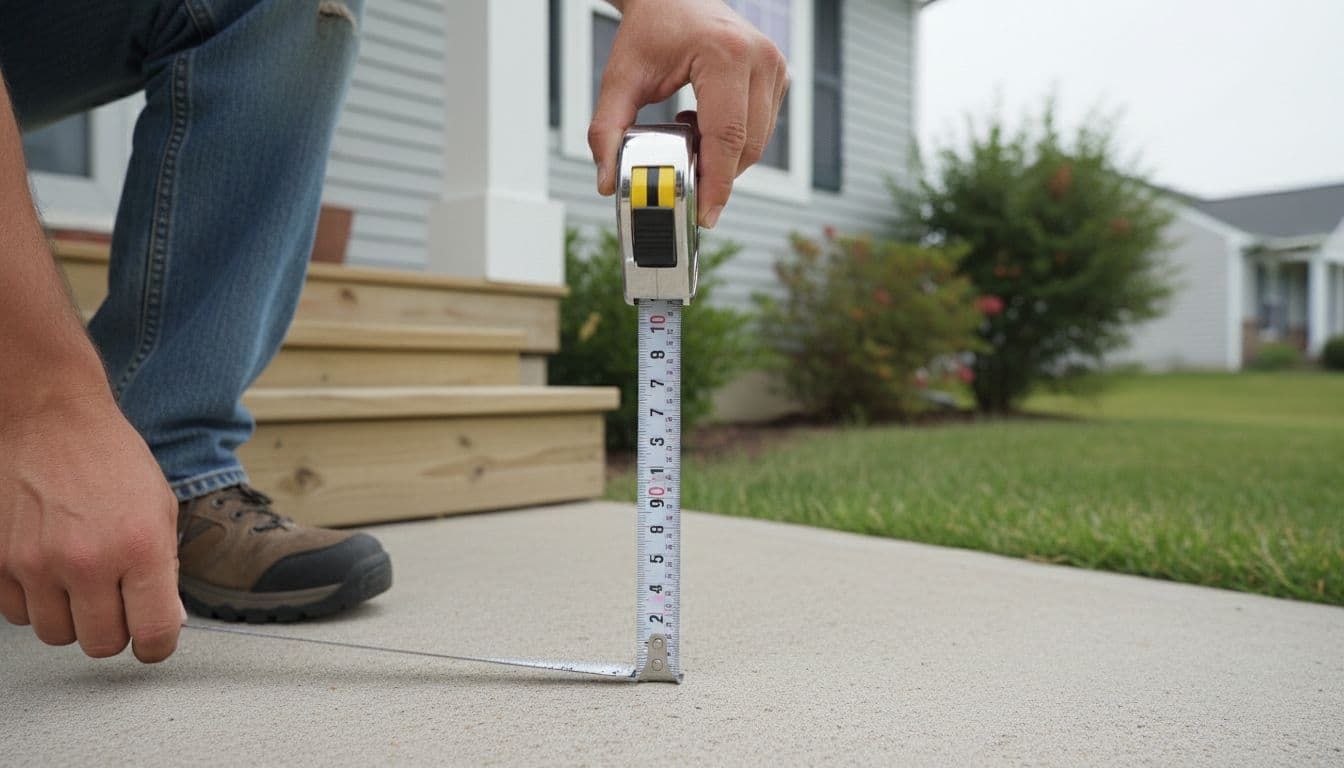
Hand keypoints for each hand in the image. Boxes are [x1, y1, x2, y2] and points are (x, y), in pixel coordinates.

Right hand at [0, 391, 182, 661]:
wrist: (50, 418)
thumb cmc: (110, 459)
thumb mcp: (159, 509)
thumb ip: (164, 570)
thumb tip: (167, 622)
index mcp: (140, 547)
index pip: (153, 634)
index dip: (156, 646)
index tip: (152, 642)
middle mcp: (87, 560)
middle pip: (100, 644)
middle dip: (113, 630)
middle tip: (115, 602)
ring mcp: (36, 563)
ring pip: (55, 634)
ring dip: (70, 616)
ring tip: (79, 578)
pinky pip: (16, 613)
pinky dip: (34, 600)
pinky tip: (47, 568)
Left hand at [591, 0, 788, 227]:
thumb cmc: (651, 29)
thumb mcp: (620, 78)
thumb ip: (607, 130)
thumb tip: (606, 180)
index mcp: (725, 55)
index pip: (727, 136)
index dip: (717, 183)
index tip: (705, 215)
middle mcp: (759, 58)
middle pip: (747, 146)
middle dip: (718, 175)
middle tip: (683, 182)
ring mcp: (774, 67)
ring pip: (758, 142)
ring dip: (725, 158)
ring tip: (687, 140)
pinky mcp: (778, 76)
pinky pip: (761, 128)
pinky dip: (733, 141)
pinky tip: (703, 125)